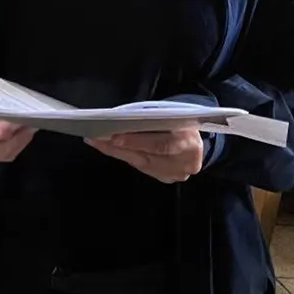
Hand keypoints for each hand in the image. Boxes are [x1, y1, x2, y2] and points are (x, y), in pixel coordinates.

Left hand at [87, 126, 204, 182]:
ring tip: (95, 141)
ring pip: (141, 163)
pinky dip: (125, 156)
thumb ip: (153, 119)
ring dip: (116, 152)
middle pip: (147, 156)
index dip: (136, 142)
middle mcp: (185, 161)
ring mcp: (177, 173)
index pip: (161, 144)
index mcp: (189, 140)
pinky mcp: (168, 178)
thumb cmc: (180, 122)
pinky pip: (142, 167)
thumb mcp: (173, 115)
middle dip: (119, 147)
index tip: (114, 136)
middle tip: (96, 139)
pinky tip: (108, 148)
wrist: (198, 142)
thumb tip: (122, 119)